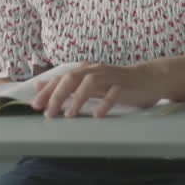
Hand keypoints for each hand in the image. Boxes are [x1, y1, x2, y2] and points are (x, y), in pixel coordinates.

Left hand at [30, 63, 164, 117]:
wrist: (148, 79)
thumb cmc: (115, 83)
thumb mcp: (88, 83)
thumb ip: (65, 85)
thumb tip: (38, 86)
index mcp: (85, 69)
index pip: (61, 78)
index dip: (47, 91)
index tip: (35, 105)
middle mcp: (95, 70)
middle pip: (72, 78)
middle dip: (57, 95)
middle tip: (49, 113)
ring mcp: (110, 76)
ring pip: (90, 83)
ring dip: (77, 99)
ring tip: (70, 115)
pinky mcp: (124, 85)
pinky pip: (113, 93)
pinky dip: (104, 103)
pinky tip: (97, 114)